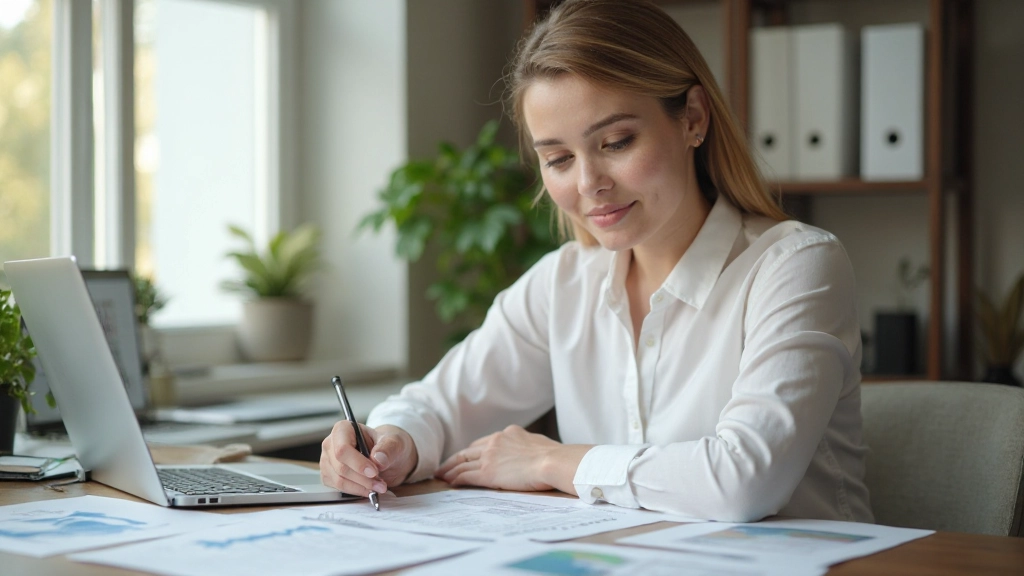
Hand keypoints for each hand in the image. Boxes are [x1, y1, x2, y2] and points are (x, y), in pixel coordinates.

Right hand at [320, 423, 417, 496]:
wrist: (385, 456)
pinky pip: (339, 488)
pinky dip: (356, 491)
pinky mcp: (329, 476)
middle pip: (341, 467)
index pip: (342, 448)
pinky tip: (368, 488)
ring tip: (379, 486)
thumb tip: (378, 460)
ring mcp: (328, 461)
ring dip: (361, 487)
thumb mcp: (394, 442)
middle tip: (381, 484)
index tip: (374, 472)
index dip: (357, 463)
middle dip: (363, 479)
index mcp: (343, 429)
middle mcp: (331, 444)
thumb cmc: (386, 445)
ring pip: (339, 480)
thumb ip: (387, 449)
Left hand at [435, 425, 591, 493]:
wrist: (552, 461)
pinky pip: (466, 475)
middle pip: (468, 451)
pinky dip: (456, 479)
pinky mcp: (488, 473)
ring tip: (441, 476)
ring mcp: (490, 457)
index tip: (464, 456)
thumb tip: (529, 451)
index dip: (471, 451)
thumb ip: (526, 446)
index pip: (483, 443)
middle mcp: (495, 442)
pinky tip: (451, 483)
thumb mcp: (537, 443)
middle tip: (443, 466)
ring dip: (450, 470)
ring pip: (463, 463)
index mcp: (508, 433)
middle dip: (454, 459)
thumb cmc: (553, 456)